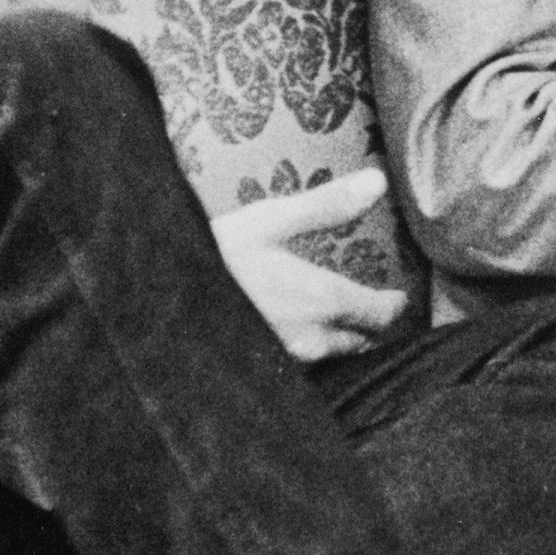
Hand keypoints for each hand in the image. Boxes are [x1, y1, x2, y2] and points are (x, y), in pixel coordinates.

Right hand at [210, 171, 408, 362]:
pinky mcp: (265, 373)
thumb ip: (329, 205)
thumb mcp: (271, 220)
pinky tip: (294, 334)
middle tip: (368, 307)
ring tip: (334, 320)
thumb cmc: (215, 255)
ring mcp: (287, 362)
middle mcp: (312, 339)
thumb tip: (379, 182)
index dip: (391, 306)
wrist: (159, 300)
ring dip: (340, 339)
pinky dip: (310, 352)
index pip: (378, 315)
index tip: (396, 299)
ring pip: (331, 355)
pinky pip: (303, 368)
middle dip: (367, 323)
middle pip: (359, 339)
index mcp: (323, 300)